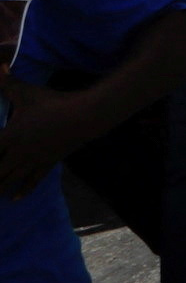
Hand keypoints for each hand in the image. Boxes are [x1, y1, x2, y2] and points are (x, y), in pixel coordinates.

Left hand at [0, 75, 96, 199]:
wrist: (82, 117)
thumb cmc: (52, 103)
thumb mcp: (27, 92)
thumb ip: (8, 83)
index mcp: (9, 136)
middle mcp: (18, 152)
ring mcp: (33, 159)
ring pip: (11, 179)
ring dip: (0, 187)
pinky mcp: (47, 162)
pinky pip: (32, 180)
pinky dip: (22, 190)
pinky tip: (14, 199)